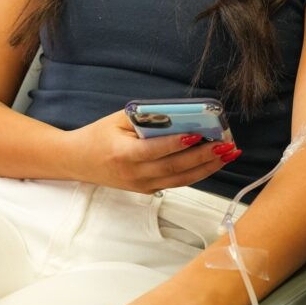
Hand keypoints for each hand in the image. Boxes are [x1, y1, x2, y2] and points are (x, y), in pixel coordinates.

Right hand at [64, 110, 240, 192]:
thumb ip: (147, 117)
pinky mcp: (147, 190)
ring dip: (207, 168)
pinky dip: (196, 173)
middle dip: (204, 157)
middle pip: (174, 168)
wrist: (77, 161)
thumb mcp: (118, 119)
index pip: (154, 150)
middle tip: (226, 145)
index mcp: (123, 154)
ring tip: (228, 155)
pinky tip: (213, 162)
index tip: (198, 136)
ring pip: (180, 180)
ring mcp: (142, 186)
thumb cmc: (99, 135)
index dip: (177, 144)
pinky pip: (176, 182)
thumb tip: (180, 114)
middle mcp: (134, 175)